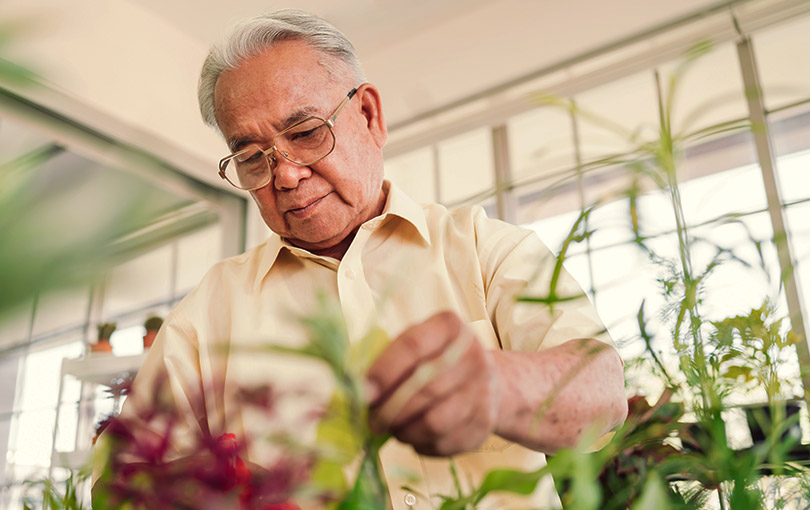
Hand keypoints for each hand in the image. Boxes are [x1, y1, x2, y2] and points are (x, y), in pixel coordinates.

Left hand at [365, 311, 500, 455]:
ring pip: (434, 422)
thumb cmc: (436, 361)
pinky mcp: (484, 423)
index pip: (413, 346)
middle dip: (390, 409)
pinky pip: (443, 443)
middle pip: (424, 388)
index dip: (384, 371)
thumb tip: (356, 391)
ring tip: (392, 428)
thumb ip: (386, 362)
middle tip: (371, 421)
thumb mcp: (415, 346)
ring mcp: (483, 390)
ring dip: (404, 431)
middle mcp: (472, 355)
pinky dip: (421, 444)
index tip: (362, 393)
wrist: (486, 381)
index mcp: (449, 327)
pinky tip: (414, 434)